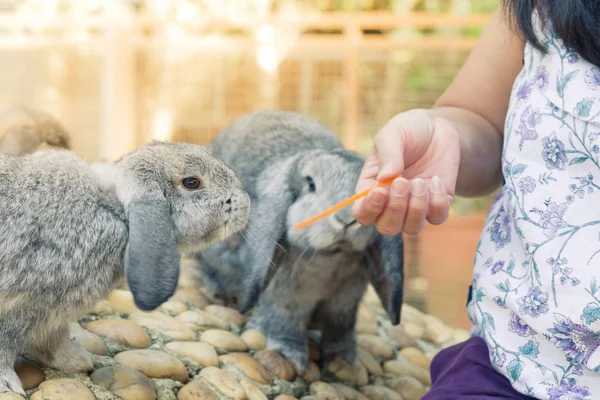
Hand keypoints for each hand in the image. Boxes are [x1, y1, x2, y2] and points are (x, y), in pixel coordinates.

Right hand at [352, 109, 459, 235]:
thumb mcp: (393, 134)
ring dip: (416, 208)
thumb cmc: (408, 130)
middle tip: (403, 182)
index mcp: (371, 188)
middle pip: (386, 227)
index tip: (379, 191)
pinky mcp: (437, 205)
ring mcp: (414, 207)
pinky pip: (437, 218)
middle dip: (395, 209)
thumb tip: (385, 178)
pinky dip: (437, 202)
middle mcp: (390, 204)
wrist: (439, 128)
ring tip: (422, 181)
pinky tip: (436, 179)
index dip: (368, 209)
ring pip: (412, 228)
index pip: (362, 213)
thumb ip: (388, 154)